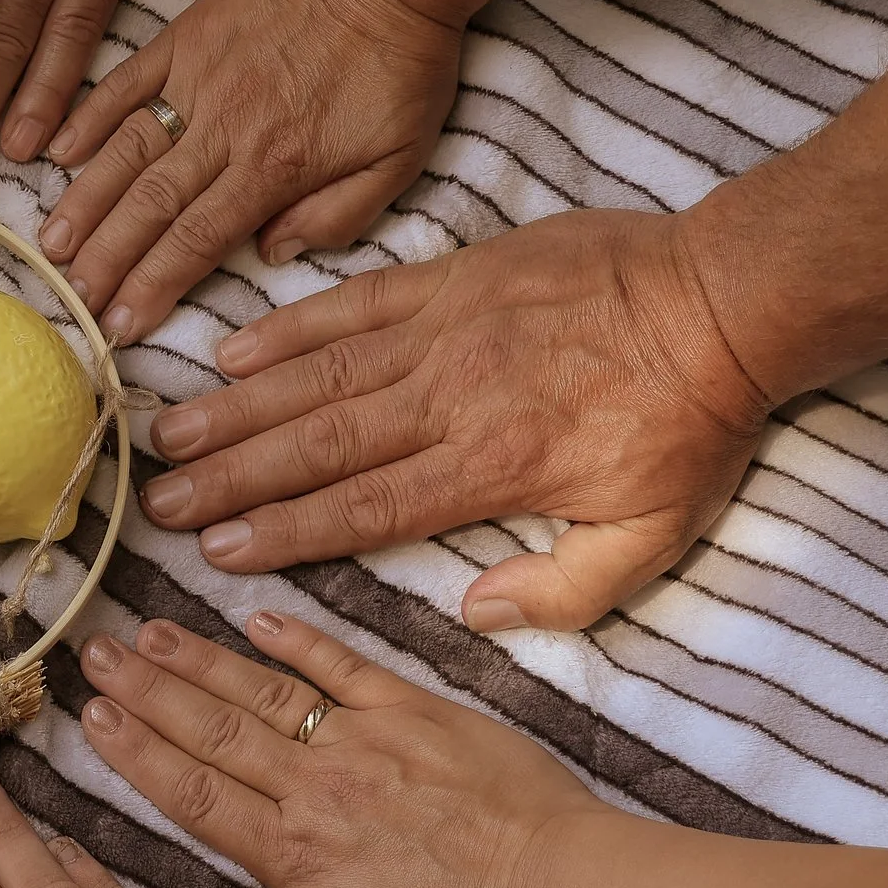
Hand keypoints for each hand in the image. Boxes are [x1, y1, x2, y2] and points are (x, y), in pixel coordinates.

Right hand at [38, 0, 460, 344]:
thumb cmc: (402, 65)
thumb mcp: (399, 158)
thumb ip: (339, 214)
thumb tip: (273, 252)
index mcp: (275, 167)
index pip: (198, 241)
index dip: (152, 286)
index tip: (119, 324)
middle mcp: (225, 128)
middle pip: (149, 206)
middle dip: (106, 259)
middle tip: (72, 296)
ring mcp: (198, 78)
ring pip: (126, 150)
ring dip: (85, 201)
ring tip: (51, 244)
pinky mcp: (188, 34)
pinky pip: (126, 79)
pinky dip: (89, 115)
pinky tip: (57, 151)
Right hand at [77, 612, 614, 887]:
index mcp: (297, 857)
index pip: (195, 794)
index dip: (137, 754)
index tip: (92, 717)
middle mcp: (317, 788)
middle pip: (211, 730)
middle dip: (146, 690)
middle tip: (93, 652)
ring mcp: (365, 742)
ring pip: (263, 691)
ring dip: (199, 659)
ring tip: (147, 630)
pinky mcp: (417, 712)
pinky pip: (343, 666)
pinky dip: (298, 640)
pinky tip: (254, 617)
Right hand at [140, 207, 770, 631]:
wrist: (726, 298)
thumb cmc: (692, 421)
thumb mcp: (655, 531)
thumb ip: (565, 588)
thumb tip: (475, 612)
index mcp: (491, 468)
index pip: (367, 509)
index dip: (287, 532)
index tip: (220, 551)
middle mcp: (451, 399)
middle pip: (321, 444)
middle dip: (233, 476)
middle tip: (161, 500)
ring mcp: (444, 330)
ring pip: (320, 376)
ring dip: (239, 408)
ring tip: (169, 434)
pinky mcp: (450, 276)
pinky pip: (355, 302)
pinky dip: (290, 325)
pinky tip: (233, 349)